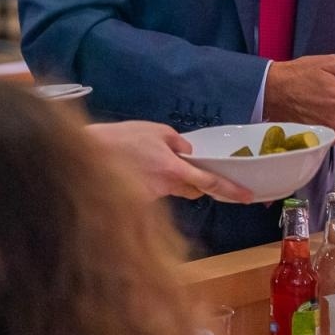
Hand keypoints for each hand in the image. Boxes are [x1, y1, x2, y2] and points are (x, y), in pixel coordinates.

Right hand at [86, 121, 254, 202]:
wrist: (87, 155)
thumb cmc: (122, 139)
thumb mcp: (156, 130)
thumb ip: (177, 143)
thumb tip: (188, 152)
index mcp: (174, 169)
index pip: (209, 182)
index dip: (230, 190)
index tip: (247, 196)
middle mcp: (165, 188)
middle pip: (190, 190)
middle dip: (191, 182)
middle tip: (179, 165)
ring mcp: (150, 199)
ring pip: (169, 191)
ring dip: (166, 181)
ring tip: (144, 162)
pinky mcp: (136, 204)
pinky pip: (151, 194)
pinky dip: (148, 184)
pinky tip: (133, 171)